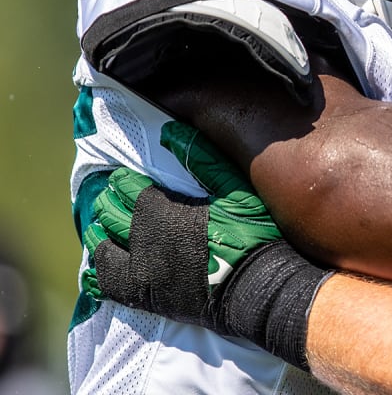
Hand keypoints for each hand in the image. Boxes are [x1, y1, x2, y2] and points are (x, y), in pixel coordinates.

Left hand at [80, 122, 327, 369]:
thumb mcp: (236, 190)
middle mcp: (142, 239)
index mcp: (161, 210)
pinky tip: (101, 262)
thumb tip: (169, 131)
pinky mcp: (144, 296)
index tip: (127, 179)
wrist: (259, 289)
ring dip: (100, 232)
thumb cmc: (252, 235)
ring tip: (105, 226)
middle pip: (108, 212)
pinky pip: (105, 283)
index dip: (124, 180)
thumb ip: (201, 159)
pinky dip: (97, 270)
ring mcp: (141, 270)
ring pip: (100, 246)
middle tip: (115, 198)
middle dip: (109, 201)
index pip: (126, 186)